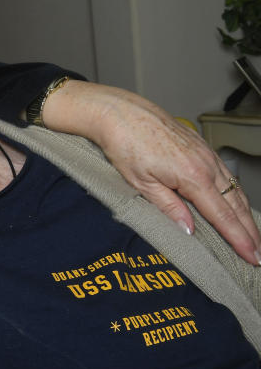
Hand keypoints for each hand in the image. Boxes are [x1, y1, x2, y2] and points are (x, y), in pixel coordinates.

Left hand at [42, 80, 260, 265]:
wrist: (121, 113)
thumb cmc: (125, 144)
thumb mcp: (141, 183)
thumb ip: (168, 207)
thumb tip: (189, 230)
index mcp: (192, 176)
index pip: (222, 216)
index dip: (239, 238)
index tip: (252, 256)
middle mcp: (206, 164)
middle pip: (235, 205)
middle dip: (250, 231)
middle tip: (259, 254)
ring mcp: (206, 154)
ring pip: (234, 189)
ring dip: (245, 214)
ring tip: (254, 235)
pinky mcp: (201, 147)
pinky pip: (225, 175)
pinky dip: (235, 193)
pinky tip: (236, 204)